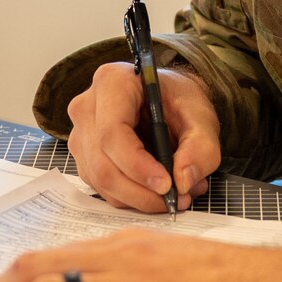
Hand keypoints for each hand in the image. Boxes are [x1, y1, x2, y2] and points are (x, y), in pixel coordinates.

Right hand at [66, 62, 220, 212]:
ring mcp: (80, 133)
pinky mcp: (84, 156)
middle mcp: (87, 107)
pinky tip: (156, 190)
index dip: (137, 165)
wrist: (168, 99)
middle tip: (176, 200)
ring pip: (101, 181)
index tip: (167, 184)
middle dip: (140, 191)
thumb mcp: (201, 116)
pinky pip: (102, 187)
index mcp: (112, 82)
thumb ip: (200, 148)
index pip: (112, 132)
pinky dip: (131, 197)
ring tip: (175, 194)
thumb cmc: (179, 100)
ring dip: (138, 198)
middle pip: (103, 164)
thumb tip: (183, 181)